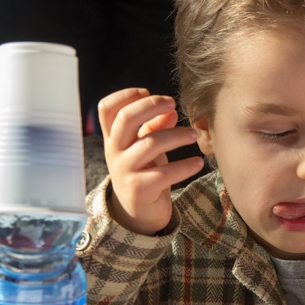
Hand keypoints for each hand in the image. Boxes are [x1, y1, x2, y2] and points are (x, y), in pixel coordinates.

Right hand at [98, 88, 203, 234]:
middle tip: (173, 103)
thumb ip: (155, 127)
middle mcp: (114, 151)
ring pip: (150, 143)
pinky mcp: (139, 189)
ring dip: (177, 136)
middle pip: (126, 118)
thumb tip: (171, 110)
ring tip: (194, 135)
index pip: (106, 109)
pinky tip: (198, 163)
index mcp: (113, 138)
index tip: (147, 91)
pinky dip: (185, 166)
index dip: (125, 95)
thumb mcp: (146, 147)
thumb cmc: (144, 172)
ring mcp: (124, 170)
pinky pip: (164, 173)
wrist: (138, 213)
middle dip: (151, 106)